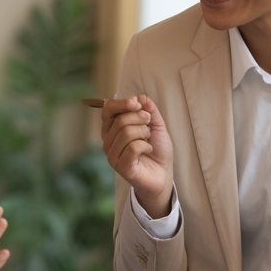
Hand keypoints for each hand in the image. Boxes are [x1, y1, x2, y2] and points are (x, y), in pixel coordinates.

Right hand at [100, 95, 173, 216]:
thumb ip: (148, 109)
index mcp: (112, 129)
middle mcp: (108, 141)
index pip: (107, 110)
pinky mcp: (121, 166)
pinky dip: (146, 146)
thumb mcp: (155, 124)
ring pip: (126, 132)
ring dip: (144, 133)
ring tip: (148, 140)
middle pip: (120, 119)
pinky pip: (133, 147)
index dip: (122, 103)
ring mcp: (112, 155)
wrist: (163, 173)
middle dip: (140, 118)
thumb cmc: (156, 150)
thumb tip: (140, 97)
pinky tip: (148, 150)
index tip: (137, 103)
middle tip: (149, 127)